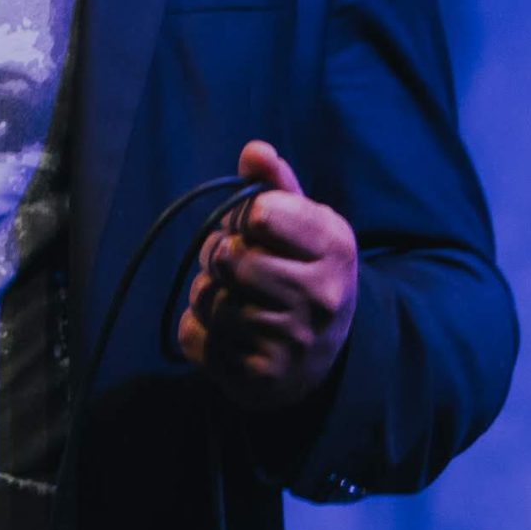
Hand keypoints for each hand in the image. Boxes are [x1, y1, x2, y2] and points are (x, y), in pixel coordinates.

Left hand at [176, 141, 358, 411]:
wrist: (324, 356)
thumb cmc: (303, 272)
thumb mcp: (303, 223)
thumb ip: (276, 184)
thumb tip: (254, 150)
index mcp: (335, 246)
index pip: (259, 213)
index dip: (244, 218)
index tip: (257, 230)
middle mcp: (322, 296)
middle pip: (227, 259)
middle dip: (218, 257)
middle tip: (236, 267)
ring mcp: (295, 342)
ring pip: (207, 300)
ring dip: (206, 295)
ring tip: (234, 299)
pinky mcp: (264, 379)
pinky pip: (195, 338)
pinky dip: (198, 332)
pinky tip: (228, 334)